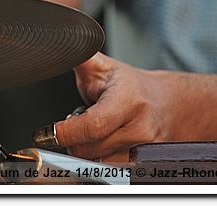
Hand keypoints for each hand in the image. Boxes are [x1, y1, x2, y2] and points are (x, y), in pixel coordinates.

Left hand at [55, 52, 176, 162]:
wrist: (167, 104)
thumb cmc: (132, 86)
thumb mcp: (105, 67)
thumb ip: (81, 59)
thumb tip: (62, 46)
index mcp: (128, 100)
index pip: (93, 126)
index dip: (66, 131)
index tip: (49, 131)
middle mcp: (140, 128)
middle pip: (88, 149)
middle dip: (72, 138)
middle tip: (76, 121)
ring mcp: (143, 150)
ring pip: (95, 162)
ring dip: (85, 149)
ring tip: (93, 130)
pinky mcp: (142, 166)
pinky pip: (106, 169)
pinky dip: (97, 158)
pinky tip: (102, 142)